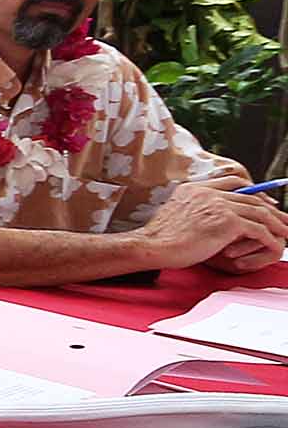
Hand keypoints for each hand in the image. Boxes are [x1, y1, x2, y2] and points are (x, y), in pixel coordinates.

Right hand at [139, 184, 287, 271]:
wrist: (152, 245)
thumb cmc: (159, 237)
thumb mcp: (175, 213)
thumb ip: (193, 207)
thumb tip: (208, 217)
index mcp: (195, 188)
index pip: (233, 181)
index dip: (253, 190)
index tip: (264, 201)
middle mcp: (209, 192)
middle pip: (251, 197)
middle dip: (271, 208)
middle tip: (284, 218)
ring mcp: (219, 206)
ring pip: (259, 212)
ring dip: (277, 224)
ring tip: (287, 233)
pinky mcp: (228, 223)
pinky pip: (259, 230)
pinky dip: (270, 238)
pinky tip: (276, 246)